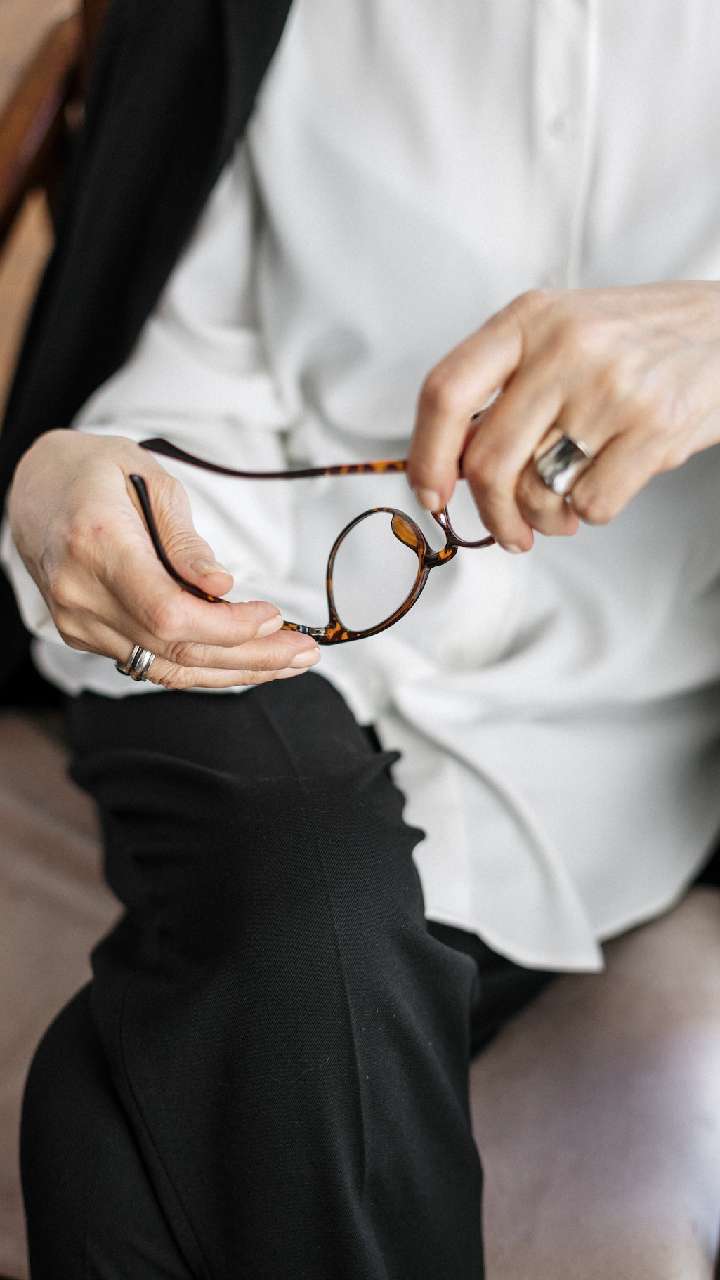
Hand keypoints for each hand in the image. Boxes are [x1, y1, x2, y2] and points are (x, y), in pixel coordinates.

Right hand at [7, 430, 319, 687]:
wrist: (34, 487)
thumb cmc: (98, 471)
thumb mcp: (151, 478)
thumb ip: (185, 540)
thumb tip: (223, 588)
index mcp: (97, 544)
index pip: (168, 613)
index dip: (226, 627)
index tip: (275, 617)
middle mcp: (81, 592)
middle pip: (174, 649)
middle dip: (248, 656)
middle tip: (305, 652)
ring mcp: (77, 621)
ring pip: (165, 668)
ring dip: (235, 671)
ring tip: (290, 662)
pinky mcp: (83, 635)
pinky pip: (150, 664)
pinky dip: (203, 668)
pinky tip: (246, 661)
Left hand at [408, 282, 719, 550]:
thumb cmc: (635, 341)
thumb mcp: (561, 331)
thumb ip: (505, 384)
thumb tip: (448, 467)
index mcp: (528, 318)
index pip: (446, 391)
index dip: (426, 455)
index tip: (430, 493)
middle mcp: (564, 348)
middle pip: (488, 461)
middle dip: (490, 513)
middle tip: (508, 531)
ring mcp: (610, 387)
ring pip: (536, 490)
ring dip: (542, 520)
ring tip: (561, 511)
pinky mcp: (653, 427)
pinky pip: (591, 504)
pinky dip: (589, 514)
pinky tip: (604, 490)